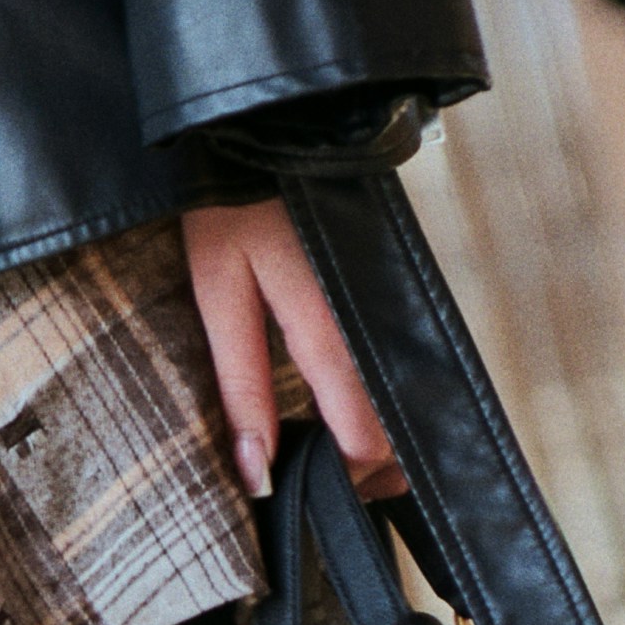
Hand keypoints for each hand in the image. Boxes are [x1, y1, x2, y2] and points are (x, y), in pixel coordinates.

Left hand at [183, 197, 404, 501]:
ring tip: (336, 456)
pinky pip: (398, 362)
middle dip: (373, 469)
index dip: (344, 479)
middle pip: (397, 427)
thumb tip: (256, 473)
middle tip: (328, 486)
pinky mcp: (388, 290)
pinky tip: (350, 405)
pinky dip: (384, 396)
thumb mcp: (219, 296)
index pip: (365, 436)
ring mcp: (388, 304)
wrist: (265, 132)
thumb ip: (241, 386)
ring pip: (405, 397)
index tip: (310, 493)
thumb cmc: (230, 210)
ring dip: (382, 435)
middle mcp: (372, 322)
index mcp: (328, 328)